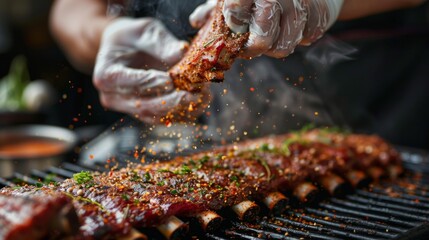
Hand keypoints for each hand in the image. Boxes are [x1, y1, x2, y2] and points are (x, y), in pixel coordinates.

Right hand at [93, 18, 209, 123]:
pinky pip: (164, 119)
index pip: (130, 82)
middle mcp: (113, 97)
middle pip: (144, 106)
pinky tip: (200, 103)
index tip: (171, 79)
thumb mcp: (145, 31)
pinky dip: (183, 113)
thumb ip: (161, 43)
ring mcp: (128, 108)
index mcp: (106, 74)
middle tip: (194, 93)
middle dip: (172, 101)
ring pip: (156, 116)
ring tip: (203, 97)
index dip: (152, 82)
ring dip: (182, 109)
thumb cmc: (133, 37)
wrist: (124, 48)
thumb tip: (181, 53)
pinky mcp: (144, 114)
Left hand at [190, 0, 343, 57]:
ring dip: (274, 45)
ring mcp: (301, 6)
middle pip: (262, 40)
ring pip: (283, 46)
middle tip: (248, 45)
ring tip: (271, 33)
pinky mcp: (318, 18)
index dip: (233, 24)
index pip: (235, 10)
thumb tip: (195, 21)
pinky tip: (291, 25)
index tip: (234, 27)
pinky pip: (302, 41)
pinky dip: (294, 38)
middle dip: (253, 48)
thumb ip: (215, 7)